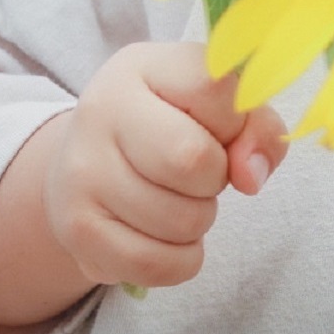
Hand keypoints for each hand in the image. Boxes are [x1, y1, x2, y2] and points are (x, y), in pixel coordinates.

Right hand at [44, 42, 287, 288]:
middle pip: (193, 160)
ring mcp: (81, 174)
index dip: (233, 119)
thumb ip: (255, 125)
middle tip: (198, 174)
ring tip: (175, 200)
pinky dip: (180, 259)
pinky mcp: (78, 231)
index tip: (218, 127)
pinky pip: (159, 265)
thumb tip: (252, 175)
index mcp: (138, 67)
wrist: (82, 166)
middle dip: (215, 178)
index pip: (213, 89)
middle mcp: (100, 112)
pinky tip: (164, 236)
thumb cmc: (166, 128)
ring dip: (199, 221)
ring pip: (182, 222)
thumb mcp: (212, 105)